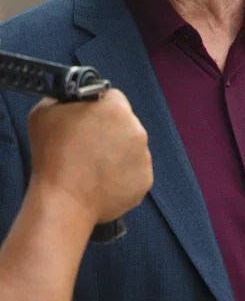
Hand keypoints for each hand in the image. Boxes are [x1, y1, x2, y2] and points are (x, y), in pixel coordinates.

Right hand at [28, 89, 152, 223]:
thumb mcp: (44, 112)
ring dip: (118, 152)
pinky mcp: (145, 180)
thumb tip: (72, 98)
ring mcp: (144, 156)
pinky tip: (103, 181)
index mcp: (116, 108)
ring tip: (94, 167)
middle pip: (125, 122)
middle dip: (110, 130)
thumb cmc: (51, 156)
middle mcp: (137, 129)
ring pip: (131, 147)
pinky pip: (135, 171)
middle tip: (88, 146)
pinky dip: (123, 175)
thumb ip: (63, 99)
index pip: (113, 97)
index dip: (99, 107)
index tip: (87, 120)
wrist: (62, 202)